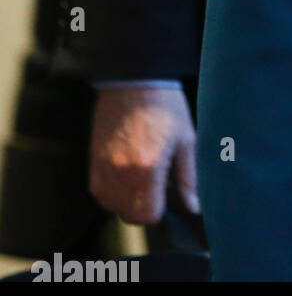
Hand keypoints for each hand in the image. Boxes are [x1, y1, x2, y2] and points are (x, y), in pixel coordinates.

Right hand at [89, 86, 199, 225]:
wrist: (135, 80)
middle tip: (156, 189)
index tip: (167, 199)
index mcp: (147, 169)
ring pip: (112, 206)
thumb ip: (188, 178)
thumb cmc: (165, 107)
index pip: (148, 216)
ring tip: (141, 179)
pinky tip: (126, 175)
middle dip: (144, 209)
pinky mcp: (93, 162)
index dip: (160, 212)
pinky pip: (99, 193)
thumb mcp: (185, 140)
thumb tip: (194, 206)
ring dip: (127, 202)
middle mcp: (121, 173)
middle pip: (129, 215)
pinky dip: (112, 192)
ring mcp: (103, 168)